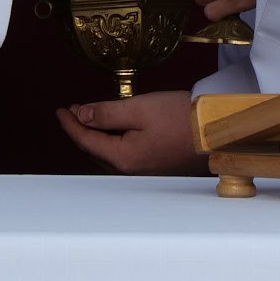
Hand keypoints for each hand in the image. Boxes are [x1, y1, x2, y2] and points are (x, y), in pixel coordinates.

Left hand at [57, 89, 202, 173]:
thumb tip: (81, 115)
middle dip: (82, 131)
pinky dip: (114, 141)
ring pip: (111, 154)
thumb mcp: (139, 108)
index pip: (86, 141)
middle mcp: (132, 171)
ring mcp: (145, 172)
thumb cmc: (180, 117)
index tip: (60, 109)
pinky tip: (117, 129)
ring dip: (98, 136)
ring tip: (90, 117)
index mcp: (123, 158)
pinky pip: (126, 155)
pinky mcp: (157, 167)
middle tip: (72, 111)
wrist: (219, 131)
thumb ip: (106, 113)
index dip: (70, 124)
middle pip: (96, 151)